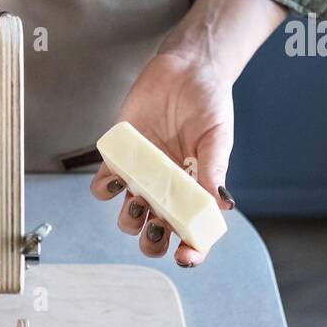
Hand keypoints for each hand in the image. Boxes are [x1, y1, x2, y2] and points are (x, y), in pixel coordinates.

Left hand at [91, 52, 235, 266]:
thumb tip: (222, 204)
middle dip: (152, 241)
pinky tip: (116, 177)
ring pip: (128, 217)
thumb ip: (215, 169)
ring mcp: (142, 177)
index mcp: (195, 191)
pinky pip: (105, 185)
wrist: (186, 69)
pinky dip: (105, 188)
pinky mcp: (120, 157)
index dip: (190, 253)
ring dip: (129, 218)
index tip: (186, 257)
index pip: (192, 233)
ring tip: (138, 198)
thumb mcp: (217, 136)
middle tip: (156, 223)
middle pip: (155, 234)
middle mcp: (167, 190)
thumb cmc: (209, 103)